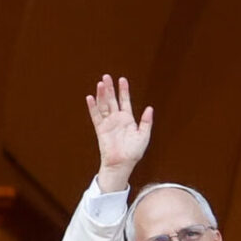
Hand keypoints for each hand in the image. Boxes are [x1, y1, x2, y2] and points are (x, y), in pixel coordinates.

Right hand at [85, 74, 153, 192]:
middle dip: (110, 88)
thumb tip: (150, 108)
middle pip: (112, 100)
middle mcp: (117, 119)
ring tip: (100, 83)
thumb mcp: (144, 136)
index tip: (122, 79)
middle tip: (106, 76)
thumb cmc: (134, 152)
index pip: (125, 101)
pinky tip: (90, 97)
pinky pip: (96, 116)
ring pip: (104, 105)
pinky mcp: (101, 129)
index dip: (123, 90)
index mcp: (128, 119)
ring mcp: (108, 123)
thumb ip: (146, 122)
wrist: (122, 164)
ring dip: (101, 94)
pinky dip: (93, 107)